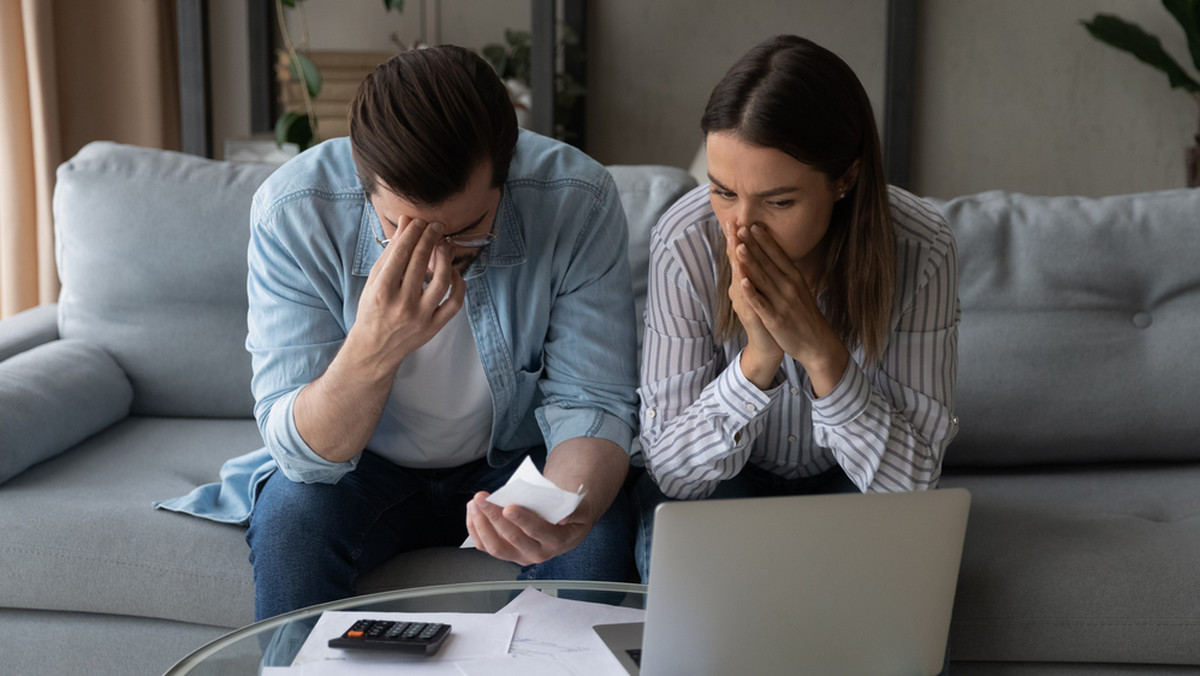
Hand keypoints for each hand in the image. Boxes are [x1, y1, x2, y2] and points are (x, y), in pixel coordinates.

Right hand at [346, 217, 465, 374]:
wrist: (375, 348)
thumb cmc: (372, 310)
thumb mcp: (374, 281)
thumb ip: (391, 252)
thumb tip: (405, 222)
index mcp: (382, 291)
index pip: (401, 253)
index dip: (413, 233)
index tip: (419, 221)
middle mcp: (401, 304)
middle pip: (421, 262)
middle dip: (430, 238)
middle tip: (436, 226)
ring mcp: (420, 317)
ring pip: (442, 281)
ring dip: (446, 258)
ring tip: (444, 245)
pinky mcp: (434, 327)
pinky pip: (455, 303)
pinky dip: (459, 285)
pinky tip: (454, 272)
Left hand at [465, 491, 592, 565]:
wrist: (567, 526)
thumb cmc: (571, 513)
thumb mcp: (580, 508)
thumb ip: (574, 510)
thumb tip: (563, 518)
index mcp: (556, 541)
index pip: (538, 532)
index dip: (523, 520)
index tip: (509, 507)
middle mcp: (537, 553)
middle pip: (512, 539)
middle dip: (494, 517)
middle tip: (483, 498)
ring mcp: (520, 555)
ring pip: (495, 547)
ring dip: (481, 525)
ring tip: (474, 503)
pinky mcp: (507, 553)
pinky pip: (486, 546)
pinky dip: (475, 529)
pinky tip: (472, 512)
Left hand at [734, 224, 848, 396]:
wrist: (818, 343)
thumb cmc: (806, 315)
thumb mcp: (801, 289)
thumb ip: (788, 274)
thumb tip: (778, 257)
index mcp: (795, 278)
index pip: (777, 255)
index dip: (764, 240)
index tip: (752, 225)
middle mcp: (789, 287)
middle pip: (767, 262)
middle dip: (752, 245)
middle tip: (739, 228)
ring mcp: (782, 302)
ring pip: (763, 279)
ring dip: (750, 262)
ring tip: (738, 246)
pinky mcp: (775, 319)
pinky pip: (761, 303)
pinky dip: (752, 292)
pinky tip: (741, 281)